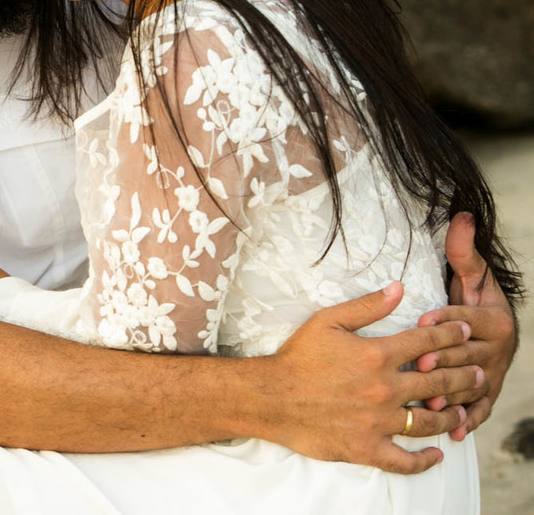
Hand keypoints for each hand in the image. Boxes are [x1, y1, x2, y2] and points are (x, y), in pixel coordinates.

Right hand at [264, 282, 479, 473]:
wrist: (269, 397)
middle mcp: (383, 389)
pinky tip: (436, 455)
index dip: (449, 334)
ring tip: (463, 410)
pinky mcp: (367, 448)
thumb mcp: (327, 321)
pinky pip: (404, 461)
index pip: (426, 343)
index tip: (463, 331)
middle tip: (478, 373)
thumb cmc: (296, 357)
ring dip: (452, 415)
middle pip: (437, 382)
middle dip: (463, 375)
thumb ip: (367, 306)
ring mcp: (377, 421)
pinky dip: (424, 461)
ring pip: (429, 421)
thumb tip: (399, 288)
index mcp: (376, 355)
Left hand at [415, 213, 517, 439]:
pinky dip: (471, 421)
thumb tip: (461, 215)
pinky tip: (456, 432)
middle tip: (418, 365)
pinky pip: (481, 410)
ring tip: (432, 404)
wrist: (488, 328)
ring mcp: (493, 374)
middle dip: (444, 359)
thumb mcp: (469, 273)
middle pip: (468, 355)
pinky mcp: (487, 394)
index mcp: (494, 319)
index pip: (468, 318)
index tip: (423, 317)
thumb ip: (463, 251)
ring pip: (473, 386)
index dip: (446, 317)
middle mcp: (497, 349)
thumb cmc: (471, 296)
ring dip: (454, 395)